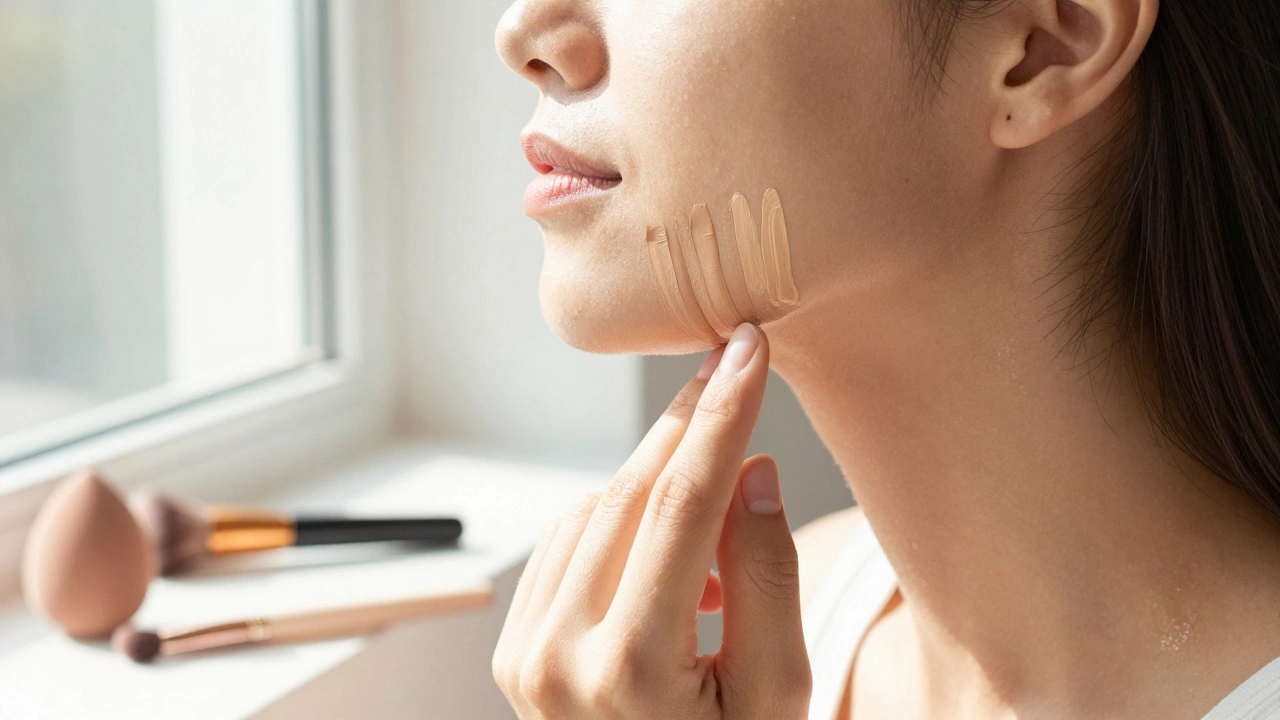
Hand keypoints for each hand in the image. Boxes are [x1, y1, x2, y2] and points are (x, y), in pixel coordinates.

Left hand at [492, 323, 810, 718]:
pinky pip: (568, 543)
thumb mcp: (780, 692)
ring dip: (657, 483)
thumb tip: (750, 469)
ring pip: (595, 509)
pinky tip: (667, 554)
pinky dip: (618, 522)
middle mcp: (557, 656)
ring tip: (718, 524)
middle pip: (630, 494)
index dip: (722, 416)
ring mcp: (524, 654)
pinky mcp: (514, 650)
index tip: (748, 348)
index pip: (683, 505)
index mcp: (630, 670)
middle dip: (687, 424)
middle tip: (731, 365)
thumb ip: (767, 577)